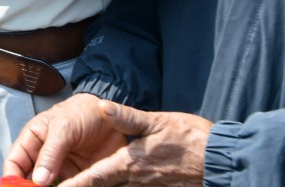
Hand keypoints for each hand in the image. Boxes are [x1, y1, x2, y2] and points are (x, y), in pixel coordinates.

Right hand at [4, 92, 130, 184]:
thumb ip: (50, 152)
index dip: (11, 177)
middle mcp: (44, 156)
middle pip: (29, 179)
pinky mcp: (78, 177)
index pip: (15, 161)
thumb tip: (38, 180)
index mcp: (33, 139)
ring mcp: (61, 168)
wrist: (114, 116)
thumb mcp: (64, 126)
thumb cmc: (84, 112)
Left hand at [48, 102, 210, 186]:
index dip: (76, 184)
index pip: (95, 177)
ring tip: (83, 183)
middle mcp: (137, 181)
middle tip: (64, 186)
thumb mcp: (158, 122)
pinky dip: (121, 186)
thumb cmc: (191, 139)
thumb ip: (127, 117)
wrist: (220, 161)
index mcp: (131, 163)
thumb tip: (102, 107)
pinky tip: (118, 179)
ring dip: (101, 186)